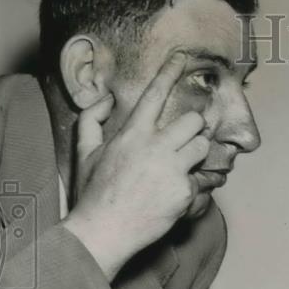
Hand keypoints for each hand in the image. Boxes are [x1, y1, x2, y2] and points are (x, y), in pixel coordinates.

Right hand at [63, 52, 209, 280]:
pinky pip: (199, 181)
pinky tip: (172, 198)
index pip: (155, 94)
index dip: (170, 72)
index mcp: (132, 134)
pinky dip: (190, 189)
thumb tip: (105, 98)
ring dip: (196, 156)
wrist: (103, 231)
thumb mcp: (85, 153)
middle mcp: (155, 147)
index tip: (182, 57)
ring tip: (178, 168)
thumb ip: (92, 120)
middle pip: (195, 122)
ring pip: (203, 148)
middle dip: (194, 129)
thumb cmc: (94, 192)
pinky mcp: (184, 192)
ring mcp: (172, 169)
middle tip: (184, 141)